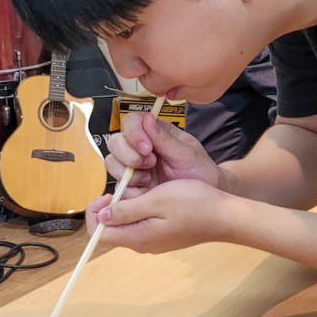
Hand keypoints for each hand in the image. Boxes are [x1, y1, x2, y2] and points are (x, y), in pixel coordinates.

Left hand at [87, 178, 238, 253]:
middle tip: (127, 186)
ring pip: (126, 223)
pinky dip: (140, 207)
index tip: (108, 193)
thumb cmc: (195, 204)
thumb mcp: (157, 201)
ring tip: (143, 187)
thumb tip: (102, 217)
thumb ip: (127, 210)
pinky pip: (141, 222)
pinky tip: (154, 195)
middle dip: (111, 206)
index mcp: (138, 237)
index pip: (98, 233)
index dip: (95, 213)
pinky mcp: (162, 234)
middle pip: (111, 228)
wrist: (225, 216)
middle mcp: (142, 243)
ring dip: (127, 204)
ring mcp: (153, 240)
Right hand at [102, 112, 223, 198]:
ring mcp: (134, 166)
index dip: (134, 133)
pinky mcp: (132, 185)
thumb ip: (164, 138)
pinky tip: (148, 191)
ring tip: (150, 179)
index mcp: (154, 132)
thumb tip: (147, 118)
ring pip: (112, 163)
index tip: (147, 148)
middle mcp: (139, 147)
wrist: (203, 199)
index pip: (131, 121)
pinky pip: (119, 186)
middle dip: (129, 155)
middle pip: (115, 142)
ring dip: (129, 173)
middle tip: (150, 164)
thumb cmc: (199, 170)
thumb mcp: (186, 153)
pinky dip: (131, 189)